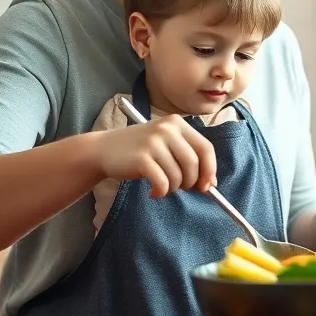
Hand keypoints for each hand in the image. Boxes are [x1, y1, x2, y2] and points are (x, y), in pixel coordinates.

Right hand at [89, 116, 216, 197]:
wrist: (104, 149)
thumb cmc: (139, 151)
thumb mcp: (166, 147)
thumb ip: (188, 159)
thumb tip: (211, 184)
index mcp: (177, 123)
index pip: (205, 148)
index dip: (210, 170)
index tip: (207, 185)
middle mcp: (167, 129)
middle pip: (194, 163)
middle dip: (191, 182)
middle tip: (180, 188)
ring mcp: (153, 142)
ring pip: (178, 176)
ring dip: (173, 188)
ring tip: (162, 186)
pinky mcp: (142, 158)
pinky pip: (163, 183)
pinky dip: (161, 192)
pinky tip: (153, 191)